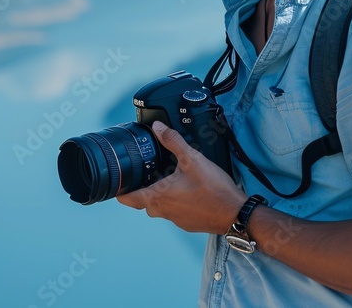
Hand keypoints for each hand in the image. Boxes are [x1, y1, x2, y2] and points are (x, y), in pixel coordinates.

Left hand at [116, 120, 246, 234]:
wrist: (235, 214)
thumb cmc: (214, 190)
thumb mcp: (192, 159)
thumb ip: (173, 141)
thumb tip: (157, 127)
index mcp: (158, 197)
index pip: (128, 199)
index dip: (119, 191)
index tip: (117, 183)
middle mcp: (163, 211)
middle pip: (143, 201)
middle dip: (143, 187)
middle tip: (147, 172)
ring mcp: (175, 219)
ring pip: (160, 206)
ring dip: (161, 193)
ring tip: (169, 177)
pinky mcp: (187, 223)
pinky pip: (174, 211)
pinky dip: (176, 200)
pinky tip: (188, 189)